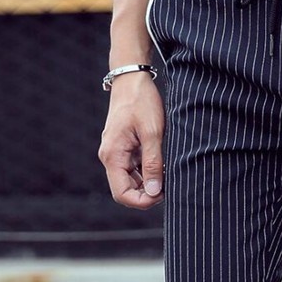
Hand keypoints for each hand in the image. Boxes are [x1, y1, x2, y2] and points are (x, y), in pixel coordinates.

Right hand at [98, 73, 164, 209]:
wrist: (132, 79)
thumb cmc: (142, 102)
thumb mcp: (153, 133)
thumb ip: (153, 163)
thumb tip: (154, 191)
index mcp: (113, 155)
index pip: (122, 194)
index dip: (142, 201)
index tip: (163, 195)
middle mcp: (111, 157)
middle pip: (126, 191)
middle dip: (148, 194)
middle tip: (170, 186)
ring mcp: (117, 153)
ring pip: (131, 182)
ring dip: (150, 184)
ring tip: (169, 174)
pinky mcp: (125, 149)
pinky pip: (135, 169)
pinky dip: (149, 172)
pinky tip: (164, 166)